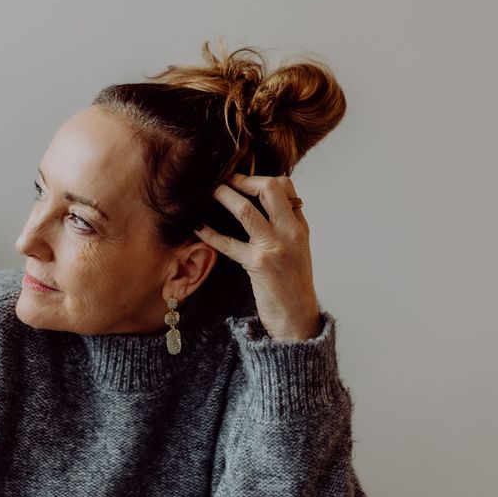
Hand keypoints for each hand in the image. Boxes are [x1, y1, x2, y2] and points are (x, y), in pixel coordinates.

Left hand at [195, 171, 321, 341]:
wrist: (298, 318)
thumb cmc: (293, 285)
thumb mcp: (297, 249)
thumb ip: (284, 226)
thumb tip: (264, 205)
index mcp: (299, 226)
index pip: (286, 186)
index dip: (261, 177)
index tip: (242, 179)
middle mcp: (290, 231)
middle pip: (269, 188)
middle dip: (242, 179)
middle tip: (224, 178)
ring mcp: (275, 247)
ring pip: (246, 210)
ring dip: (224, 196)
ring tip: (210, 191)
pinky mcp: (258, 264)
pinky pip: (229, 244)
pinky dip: (210, 233)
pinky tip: (198, 227)